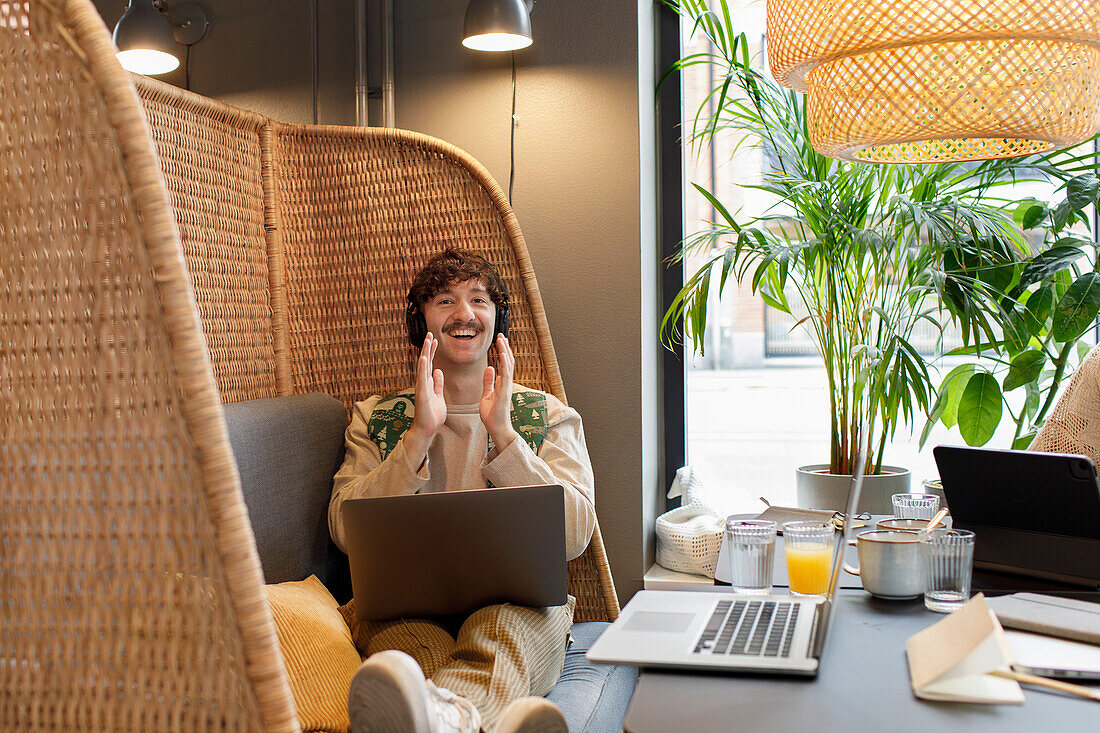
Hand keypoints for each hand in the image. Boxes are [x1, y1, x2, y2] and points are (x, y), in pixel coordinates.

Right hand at [405, 333, 444, 465]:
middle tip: (430, 333)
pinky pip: (422, 378)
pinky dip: (423, 368)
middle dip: (428, 347)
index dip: (433, 351)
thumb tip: (438, 372)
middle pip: (425, 362)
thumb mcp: (438, 396)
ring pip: (423, 367)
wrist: (427, 429)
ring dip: (426, 353)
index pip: (430, 363)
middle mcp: (423, 383)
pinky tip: (424, 357)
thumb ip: (438, 384)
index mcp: (428, 383)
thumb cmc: (432, 415)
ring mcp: (421, 387)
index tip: (435, 339)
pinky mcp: (422, 394)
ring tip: (427, 340)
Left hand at [480, 334, 517, 451]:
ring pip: (508, 365)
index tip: (499, 341)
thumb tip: (489, 368)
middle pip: (508, 361)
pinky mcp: (505, 392)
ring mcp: (507, 387)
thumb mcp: (487, 394)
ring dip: (505, 351)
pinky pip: (506, 375)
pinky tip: (503, 354)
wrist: (497, 428)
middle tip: (501, 335)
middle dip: (505, 348)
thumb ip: (489, 382)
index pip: (504, 364)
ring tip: (502, 339)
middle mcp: (507, 383)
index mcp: (503, 383)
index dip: (502, 351)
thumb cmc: (492, 414)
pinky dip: (505, 364)